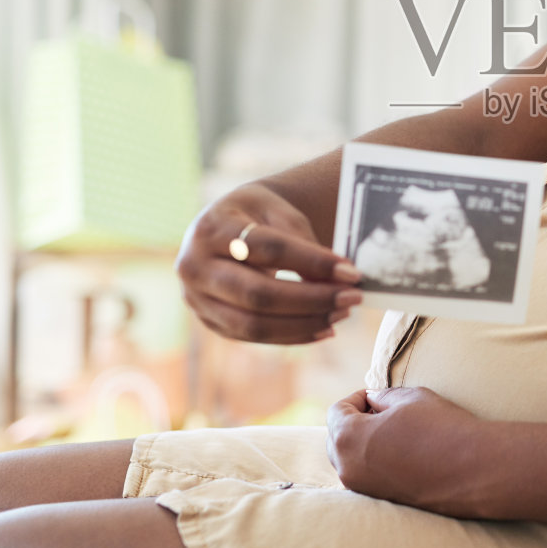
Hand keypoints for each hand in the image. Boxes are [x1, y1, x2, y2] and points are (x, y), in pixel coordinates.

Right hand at [175, 180, 362, 343]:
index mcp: (211, 227)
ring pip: (254, 323)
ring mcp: (197, 299)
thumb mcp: (278, 211)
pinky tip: (323, 328)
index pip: (267, 249)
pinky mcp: (210, 321)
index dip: (311, 262)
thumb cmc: (258, 215)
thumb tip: (336, 283)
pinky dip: (292, 335)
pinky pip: (254, 336)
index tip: (351, 271)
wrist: (226, 226)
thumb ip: (303, 243)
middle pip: (257, 294)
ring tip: (342, 313)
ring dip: (304, 324)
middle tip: (352, 297)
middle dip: (311, 300)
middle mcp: (194, 266)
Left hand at [326, 387, 491, 518]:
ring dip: (364, 442)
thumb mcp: (410, 398)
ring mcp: (362, 489)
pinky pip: (364, 476)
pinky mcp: (379, 501)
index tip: (379, 396)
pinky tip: (401, 451)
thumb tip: (372, 401)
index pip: (337, 411)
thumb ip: (382, 397)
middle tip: (385, 412)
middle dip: (356, 420)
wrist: (474, 469)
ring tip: (395, 431)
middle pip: (338, 436)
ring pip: (349, 458)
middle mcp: (348, 468)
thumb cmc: (441, 428)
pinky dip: (374, 461)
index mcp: (349, 438)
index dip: (357, 398)